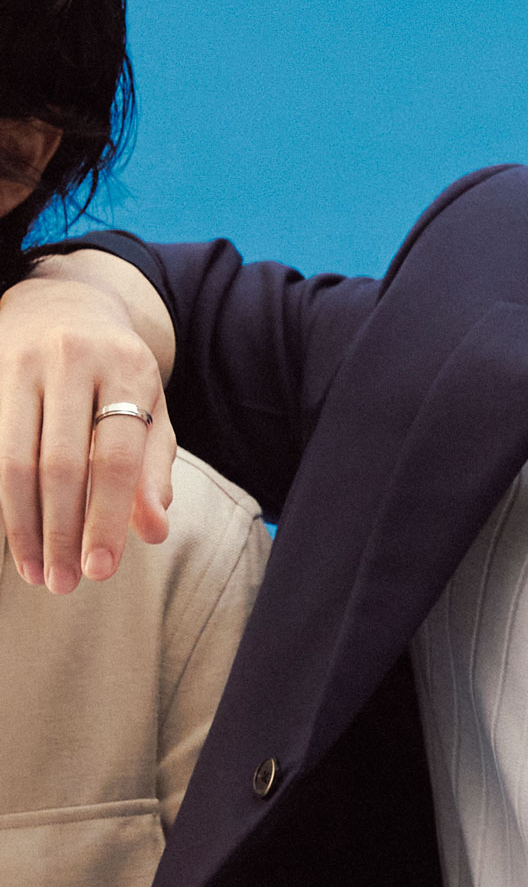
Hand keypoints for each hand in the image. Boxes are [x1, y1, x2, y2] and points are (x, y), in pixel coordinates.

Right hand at [0, 270, 175, 591]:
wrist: (64, 302)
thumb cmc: (117, 374)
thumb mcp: (151, 411)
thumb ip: (153, 469)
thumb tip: (154, 531)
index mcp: (125, 369)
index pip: (115, 459)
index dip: (107, 520)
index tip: (100, 572)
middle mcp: (71, 359)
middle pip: (60, 465)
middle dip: (61, 532)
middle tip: (63, 584)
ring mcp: (20, 361)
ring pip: (12, 459)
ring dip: (22, 525)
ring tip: (35, 570)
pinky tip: (12, 532)